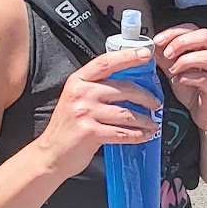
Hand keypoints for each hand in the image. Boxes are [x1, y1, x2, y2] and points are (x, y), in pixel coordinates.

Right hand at [37, 47, 160, 179]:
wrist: (51, 153)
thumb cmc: (67, 127)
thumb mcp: (76, 99)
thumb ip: (97, 88)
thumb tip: (130, 83)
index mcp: (78, 81)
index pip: (106, 63)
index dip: (128, 57)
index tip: (145, 54)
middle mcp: (81, 93)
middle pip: (124, 89)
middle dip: (146, 97)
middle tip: (156, 103)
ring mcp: (85, 113)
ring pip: (127, 113)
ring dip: (145, 120)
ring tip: (152, 124)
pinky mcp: (90, 132)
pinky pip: (122, 132)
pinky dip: (137, 135)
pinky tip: (143, 136)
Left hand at [154, 24, 206, 131]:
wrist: (205, 114)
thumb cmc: (193, 90)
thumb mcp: (175, 69)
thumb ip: (165, 56)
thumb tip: (151, 46)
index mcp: (206, 48)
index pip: (193, 28)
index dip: (175, 32)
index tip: (158, 40)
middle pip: (206, 36)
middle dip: (182, 42)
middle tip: (167, 53)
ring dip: (186, 60)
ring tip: (173, 69)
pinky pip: (205, 79)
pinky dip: (189, 77)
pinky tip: (179, 80)